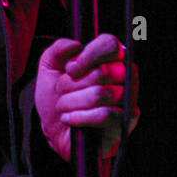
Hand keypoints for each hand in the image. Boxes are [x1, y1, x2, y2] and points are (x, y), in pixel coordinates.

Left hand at [34, 32, 138, 163]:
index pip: (110, 44)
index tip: (70, 69)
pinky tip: (69, 118)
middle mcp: (124, 77)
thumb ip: (58, 49)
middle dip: (73, 84)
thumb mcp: (49, 69)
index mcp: (109, 58)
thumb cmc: (56, 98)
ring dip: (72, 101)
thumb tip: (76, 45)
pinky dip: (80, 117)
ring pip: (101, 94)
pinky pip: (105, 115)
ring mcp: (127, 101)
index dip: (88, 55)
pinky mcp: (124, 124)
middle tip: (63, 91)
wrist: (54, 131)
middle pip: (104, 71)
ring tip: (64, 106)